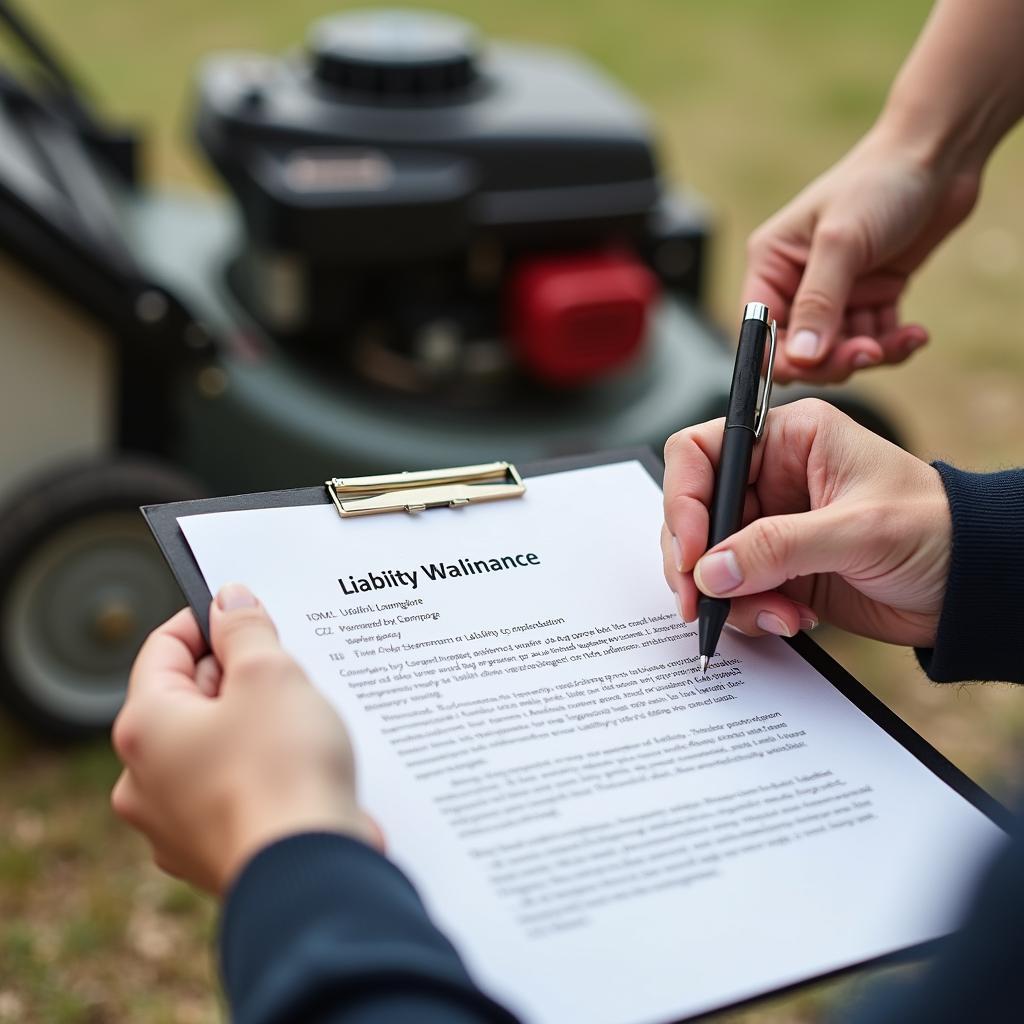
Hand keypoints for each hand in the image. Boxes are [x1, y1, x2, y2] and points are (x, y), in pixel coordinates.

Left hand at [112, 584, 381, 893]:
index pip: (162, 648)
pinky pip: (232, 792)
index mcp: (145, 726)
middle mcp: (143, 779)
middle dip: (238, 676)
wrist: (310, 871)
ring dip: (252, 726)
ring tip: (302, 719)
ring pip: (211, 748)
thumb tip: (230, 602)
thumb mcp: (270, 673)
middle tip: (287, 668)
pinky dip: (261, 773)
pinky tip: (301, 767)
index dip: (206, 620)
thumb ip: (245, 629)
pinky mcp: (211, 853)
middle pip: (187, 700)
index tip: (246, 610)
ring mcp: (173, 824)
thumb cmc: (284, 768)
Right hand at [661, 399, 951, 647]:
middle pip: (695, 511)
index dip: (684, 499)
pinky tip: (790, 618)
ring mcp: (771, 526)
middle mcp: (770, 477)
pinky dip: (750, 612)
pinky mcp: (777, 568)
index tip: (691, 551)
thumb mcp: (857, 530)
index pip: (702, 451)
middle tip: (700, 601)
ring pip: (708, 559)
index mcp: (788, 438)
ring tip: (776, 614)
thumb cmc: (937, 530)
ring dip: (728, 596)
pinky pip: (734, 591)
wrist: (975, 586)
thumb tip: (710, 571)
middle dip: (694, 561)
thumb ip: (778, 548)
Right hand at [745, 125, 979, 383]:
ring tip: (900, 339)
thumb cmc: (879, 181)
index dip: (781, 357)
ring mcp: (836, 293)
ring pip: (839, 351)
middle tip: (867, 353)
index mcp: (772, 264)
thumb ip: (819, 303)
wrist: (939, 156)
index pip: (759, 330)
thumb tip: (801, 358)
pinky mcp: (871, 296)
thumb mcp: (842, 241)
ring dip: (871, 353)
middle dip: (833, 359)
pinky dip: (893, 345)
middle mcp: (798, 283)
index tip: (816, 365)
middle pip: (800, 349)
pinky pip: (873, 340)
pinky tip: (913, 334)